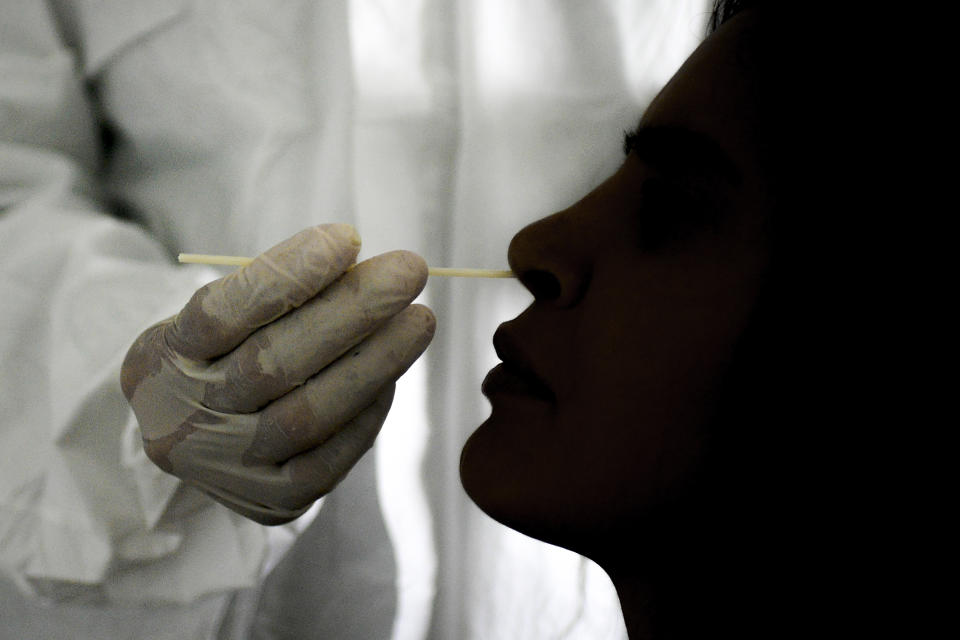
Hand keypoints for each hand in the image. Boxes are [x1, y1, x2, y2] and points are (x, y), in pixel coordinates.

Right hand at [121, 224, 434, 524]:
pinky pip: (330, 458)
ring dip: (374, 361)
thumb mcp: (217, 318)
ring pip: (308, 414)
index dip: (287, 275)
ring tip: (419, 320)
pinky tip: (392, 373)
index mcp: (159, 359)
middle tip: (410, 270)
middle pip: (273, 364)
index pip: (221, 314)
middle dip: (352, 312)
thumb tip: (356, 261)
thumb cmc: (216, 358)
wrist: (189, 439)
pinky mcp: (272, 500)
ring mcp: (227, 468)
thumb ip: (274, 293)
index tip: (347, 238)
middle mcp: (184, 420)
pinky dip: (367, 413)